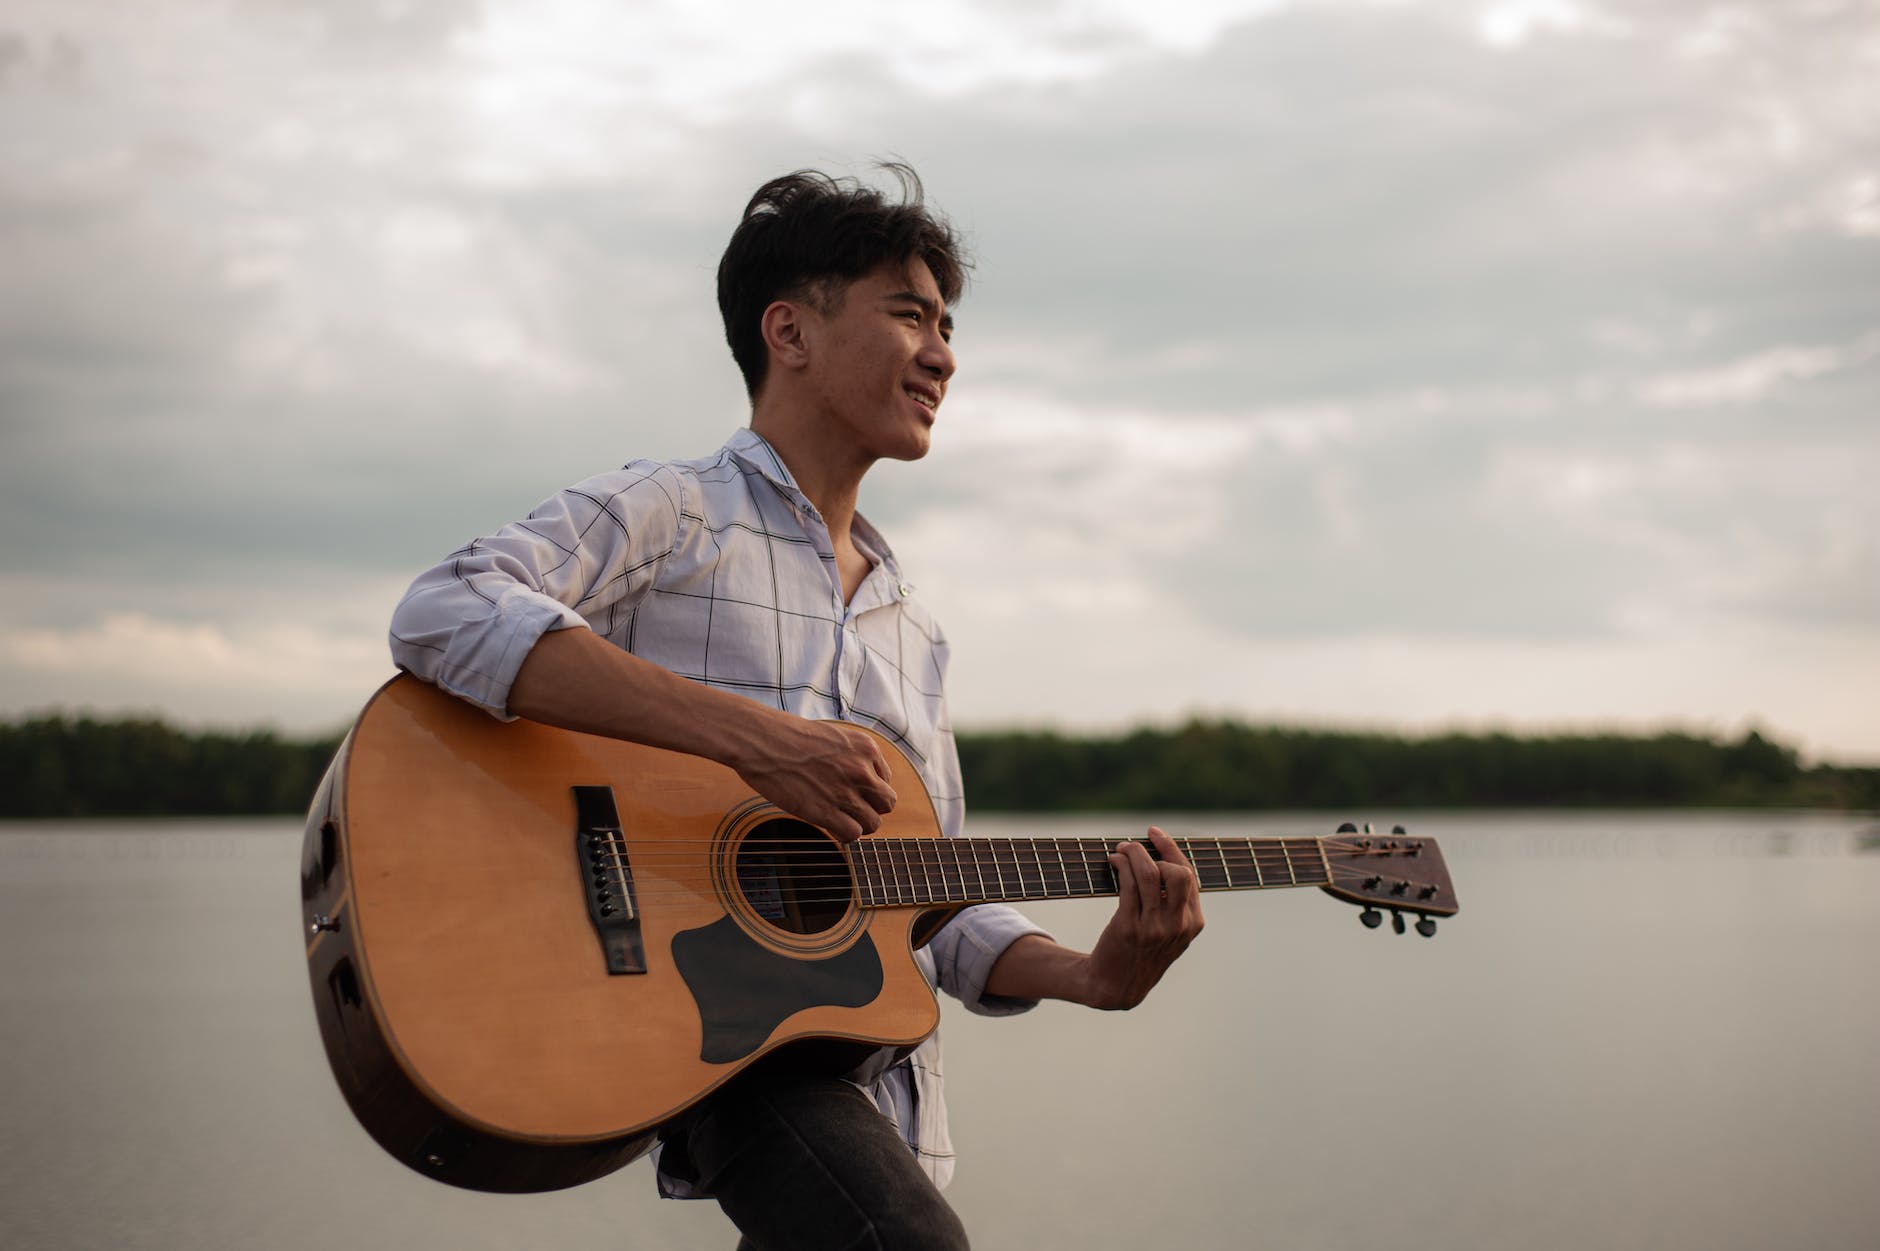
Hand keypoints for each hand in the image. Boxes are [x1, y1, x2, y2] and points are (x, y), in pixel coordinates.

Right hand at [734, 716, 897, 842]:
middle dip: (871, 808)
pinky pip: (852, 834)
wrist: (762, 740)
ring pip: (873, 823)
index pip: (885, 780)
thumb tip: (859, 779)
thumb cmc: (789, 736)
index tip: (852, 790)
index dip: (869, 789)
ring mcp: (845, 792)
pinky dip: (844, 835)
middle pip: (886, 803)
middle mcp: (862, 770)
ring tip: (840, 819)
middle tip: (851, 809)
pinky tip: (831, 826)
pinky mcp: (826, 812)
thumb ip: (852, 756)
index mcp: (866, 748)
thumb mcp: (833, 736)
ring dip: (858, 825)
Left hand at [1081, 826, 1205, 1009]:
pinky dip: (1121, 866)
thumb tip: (1163, 857)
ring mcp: (1154, 928)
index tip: (1154, 833)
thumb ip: (1175, 904)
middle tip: (1133, 847)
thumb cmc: (1141, 952)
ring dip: (1132, 853)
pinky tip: (1113, 863)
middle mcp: (1178, 925)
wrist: (1116, 987)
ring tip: (1120, 851)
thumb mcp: (1170, 933)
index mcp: (1193, 923)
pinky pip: (1128, 885)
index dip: (1171, 849)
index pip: (1189, 875)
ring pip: (1149, 874)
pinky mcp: (1129, 928)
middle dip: (1154, 851)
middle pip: (1177, 873)